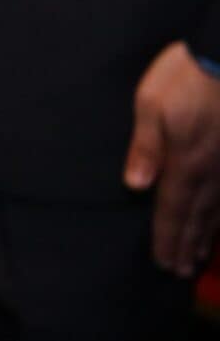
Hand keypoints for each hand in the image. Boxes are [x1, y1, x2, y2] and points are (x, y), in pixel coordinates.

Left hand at [123, 40, 219, 275]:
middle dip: (186, 244)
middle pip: (197, 217)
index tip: (162, 262)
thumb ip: (145, 147)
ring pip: (219, 211)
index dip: (167, 237)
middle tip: (179, 270)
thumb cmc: (184, 78)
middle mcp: (212, 172)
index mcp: (184, 162)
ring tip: (199, 257)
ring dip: (207, 235)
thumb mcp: (150, 104)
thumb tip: (135, 184)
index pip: (172, 209)